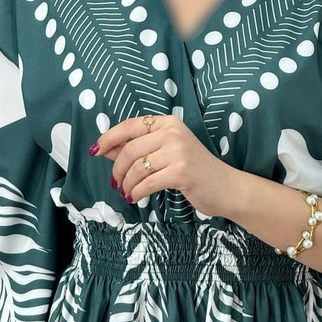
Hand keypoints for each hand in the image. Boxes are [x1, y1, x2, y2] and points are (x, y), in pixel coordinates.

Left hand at [89, 114, 243, 217]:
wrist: (226, 187)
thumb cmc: (195, 172)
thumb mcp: (166, 154)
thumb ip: (136, 149)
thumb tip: (104, 149)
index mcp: (168, 123)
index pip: (129, 126)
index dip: (108, 138)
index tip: (95, 151)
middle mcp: (172, 133)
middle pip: (129, 150)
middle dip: (117, 170)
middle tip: (116, 184)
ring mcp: (178, 151)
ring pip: (136, 168)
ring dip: (127, 184)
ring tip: (128, 193)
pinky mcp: (181, 172)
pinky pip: (147, 183)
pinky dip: (137, 193)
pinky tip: (136, 198)